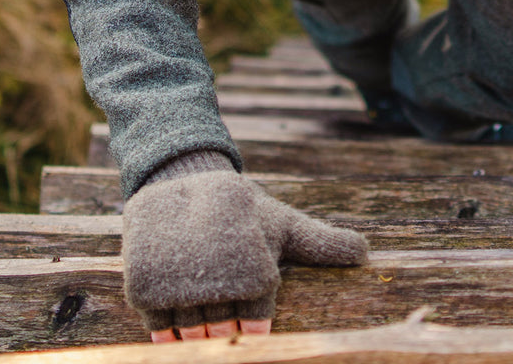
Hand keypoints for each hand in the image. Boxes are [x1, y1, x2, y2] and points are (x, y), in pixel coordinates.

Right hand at [122, 153, 367, 337]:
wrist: (184, 179)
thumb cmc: (245, 212)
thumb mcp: (284, 224)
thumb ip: (322, 244)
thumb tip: (367, 254)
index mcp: (256, 268)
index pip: (256, 323)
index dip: (254, 329)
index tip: (253, 328)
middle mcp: (217, 277)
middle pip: (222, 329)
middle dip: (224, 331)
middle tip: (222, 318)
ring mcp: (178, 282)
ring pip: (189, 329)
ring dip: (194, 333)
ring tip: (200, 323)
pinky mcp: (145, 282)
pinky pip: (155, 323)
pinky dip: (164, 331)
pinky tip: (174, 329)